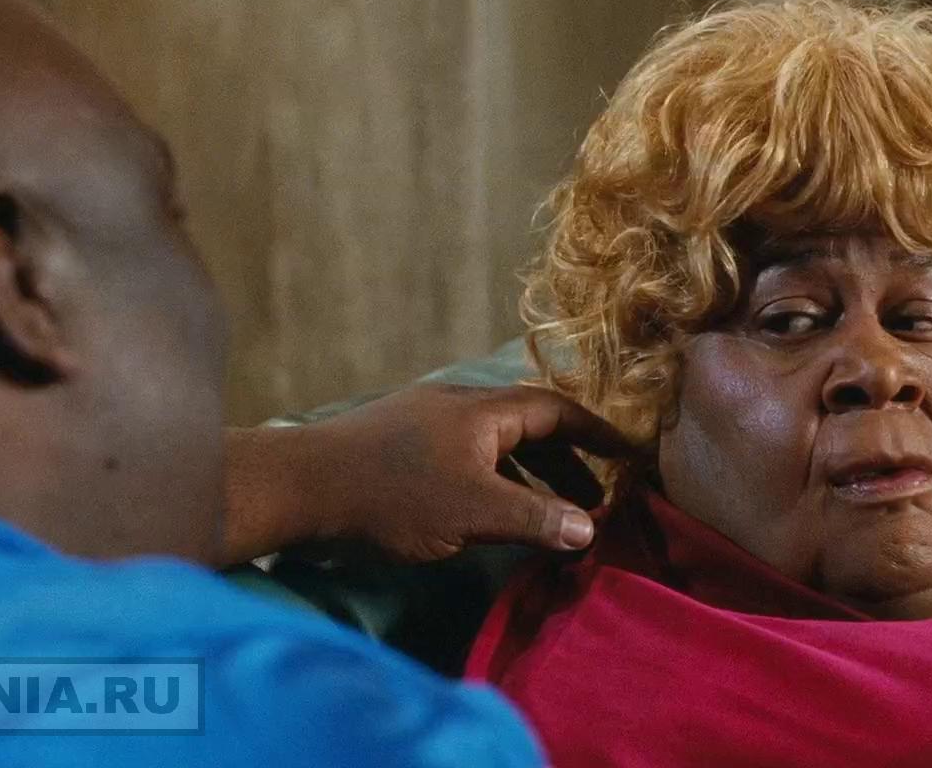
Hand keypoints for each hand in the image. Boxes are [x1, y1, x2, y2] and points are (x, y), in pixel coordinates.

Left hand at [220, 384, 632, 564]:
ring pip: (494, 439)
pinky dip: (493, 476)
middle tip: (592, 498)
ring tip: (545, 512)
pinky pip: (466, 450)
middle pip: (527, 423)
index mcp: (484, 410)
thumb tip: (590, 529)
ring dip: (527, 472)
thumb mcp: (473, 512)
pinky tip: (484, 508)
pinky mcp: (399, 440)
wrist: (304, 484)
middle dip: (565, 460)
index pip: (556, 409)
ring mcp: (426, 418)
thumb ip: (534, 519)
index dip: (595, 432)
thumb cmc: (394, 494)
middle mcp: (459, 403)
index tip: (627, 453)